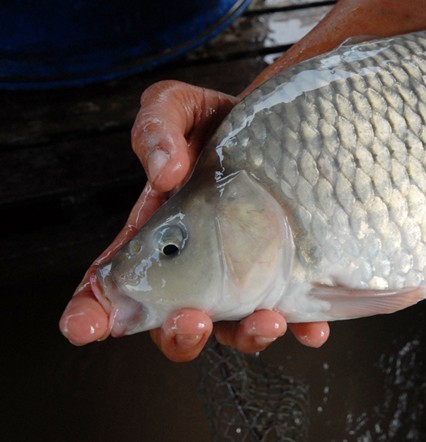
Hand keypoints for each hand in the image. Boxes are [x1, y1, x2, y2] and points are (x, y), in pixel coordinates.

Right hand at [59, 80, 328, 360]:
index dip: (94, 313)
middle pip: (177, 321)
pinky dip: (302, 330)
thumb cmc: (220, 121)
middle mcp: (200, 265)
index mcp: (161, 233)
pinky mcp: (289, 272)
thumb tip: (163, 172)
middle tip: (192, 318)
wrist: (281, 121)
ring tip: (266, 320)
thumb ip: (156, 129)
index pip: (117, 283)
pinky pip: (296, 313)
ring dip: (247, 336)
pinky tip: (312, 329)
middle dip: (179, 334)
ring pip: (235, 327)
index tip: (82, 329)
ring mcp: (246, 274)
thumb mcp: (180, 109)